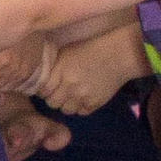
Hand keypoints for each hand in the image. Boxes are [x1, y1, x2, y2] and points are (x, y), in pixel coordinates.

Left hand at [29, 22, 147, 117]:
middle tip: (59, 90)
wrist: (119, 54)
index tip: (48, 85)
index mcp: (60, 71)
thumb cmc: (91, 48)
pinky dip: (81, 107)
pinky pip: (81, 112)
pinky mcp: (95, 104)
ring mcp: (82, 97)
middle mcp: (69, 87)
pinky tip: (84, 96)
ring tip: (72, 94)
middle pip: (52, 103)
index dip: (44, 89)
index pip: (42, 91)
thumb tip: (41, 78)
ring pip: (65, 110)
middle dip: (54, 97)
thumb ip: (53, 66)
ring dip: (67, 103)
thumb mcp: (67, 52)